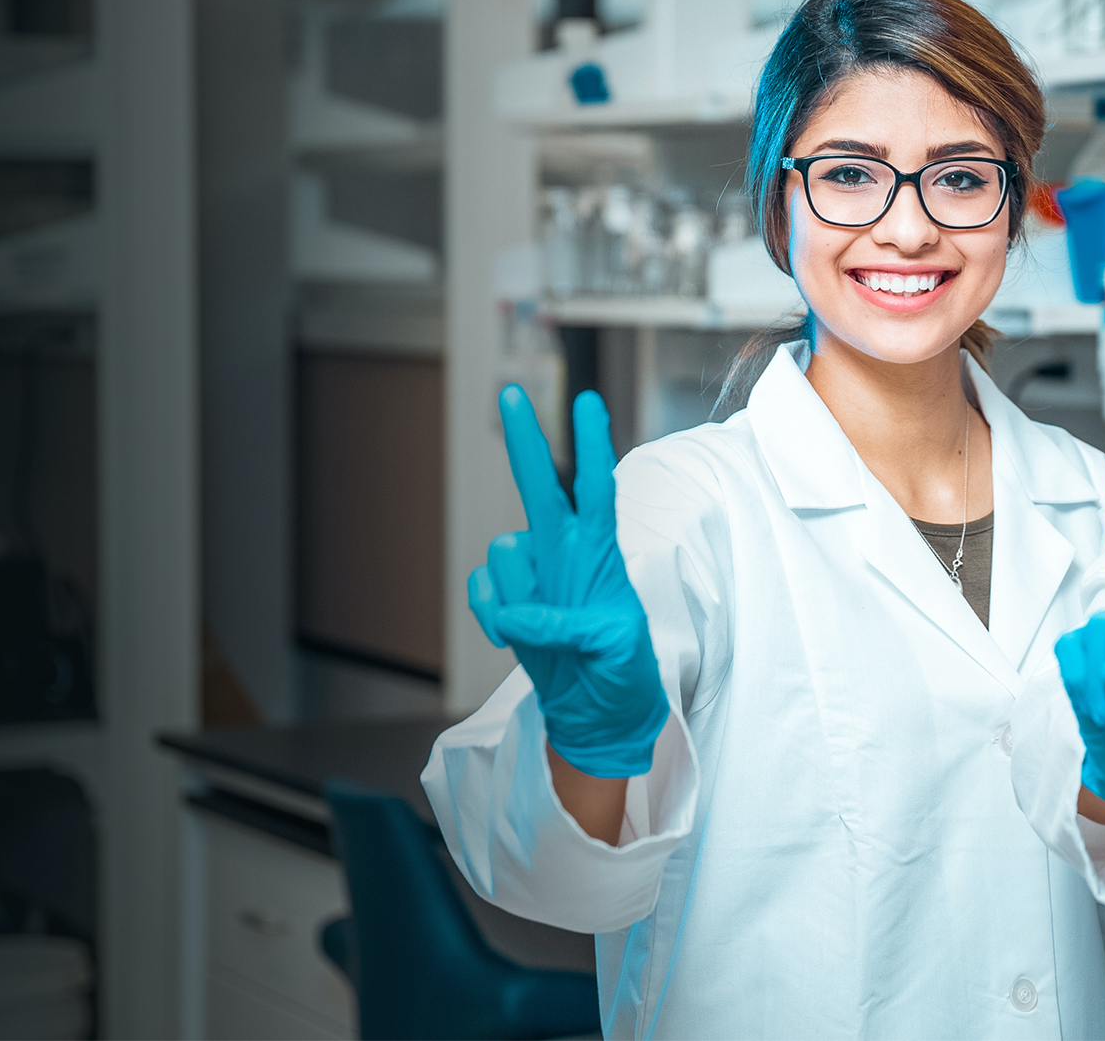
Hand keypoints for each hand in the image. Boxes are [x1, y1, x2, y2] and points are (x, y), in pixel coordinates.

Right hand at [467, 386, 668, 779]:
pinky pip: (483, 587)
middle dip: (525, 440)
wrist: (594, 711)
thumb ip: (574, 625)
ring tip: (546, 632)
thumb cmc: (622, 673)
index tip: (588, 403)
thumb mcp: (617, 648)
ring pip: (504, 551)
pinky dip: (492, 615)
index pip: (598, 488)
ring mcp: (533, 572)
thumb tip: (519, 613)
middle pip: (540, 485)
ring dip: (517, 593)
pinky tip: (514, 638)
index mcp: (600, 552)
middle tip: (513, 392)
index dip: (591, 446)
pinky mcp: (505, 598)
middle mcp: (563, 550)